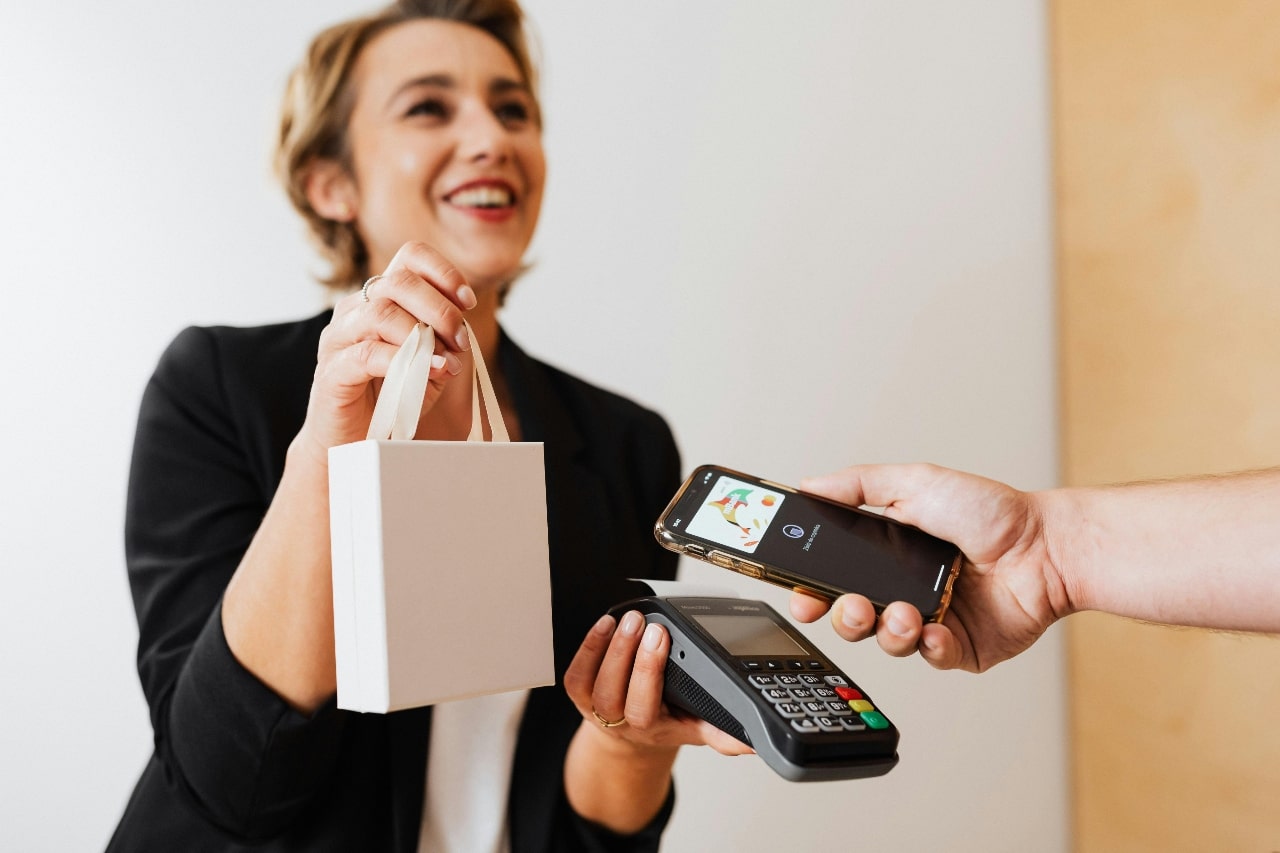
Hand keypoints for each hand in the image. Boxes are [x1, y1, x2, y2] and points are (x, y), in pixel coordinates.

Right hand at [294, 241, 477, 461]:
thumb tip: (460, 337)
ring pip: (381, 312)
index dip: (443, 272)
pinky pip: (368, 354)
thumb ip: (443, 346)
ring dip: (423, 333)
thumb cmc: (388, 399)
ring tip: (447, 359)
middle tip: (460, 338)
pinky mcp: (332, 371)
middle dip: (440, 307)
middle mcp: (354, 310)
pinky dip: (405, 360)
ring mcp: (339, 338)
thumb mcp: (427, 367)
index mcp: (378, 299)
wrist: (349, 443)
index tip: (468, 301)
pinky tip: (431, 371)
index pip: (408, 258)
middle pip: (398, 281)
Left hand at [563, 611, 753, 756]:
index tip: (665, 637)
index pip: (645, 706)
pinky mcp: (581, 693)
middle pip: (615, 693)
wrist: (630, 738)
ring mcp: (596, 707)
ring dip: (609, 648)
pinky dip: (587, 648)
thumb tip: (753, 741)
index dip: (649, 672)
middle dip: (630, 654)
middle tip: (649, 622)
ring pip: (593, 682)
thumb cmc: (664, 723)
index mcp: (650, 728)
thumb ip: (722, 733)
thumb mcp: (695, 729)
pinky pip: (576, 673)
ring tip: (629, 619)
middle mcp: (619, 720)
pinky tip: (604, 625)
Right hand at [788, 464, 1073, 671]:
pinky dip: (929, 646)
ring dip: (887, 631)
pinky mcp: (960, 647)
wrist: (1046, 547)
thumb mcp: (916, 482)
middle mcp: (904, 588)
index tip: (801, 593)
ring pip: (887, 641)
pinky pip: (931, 658)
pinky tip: (936, 629)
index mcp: (887, 554)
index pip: (835, 576)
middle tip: (853, 606)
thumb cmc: (992, 512)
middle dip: (844, 617)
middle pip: (853, 615)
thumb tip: (811, 485)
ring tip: (904, 613)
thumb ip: (859, 484)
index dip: (812, 588)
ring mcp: (931, 620)